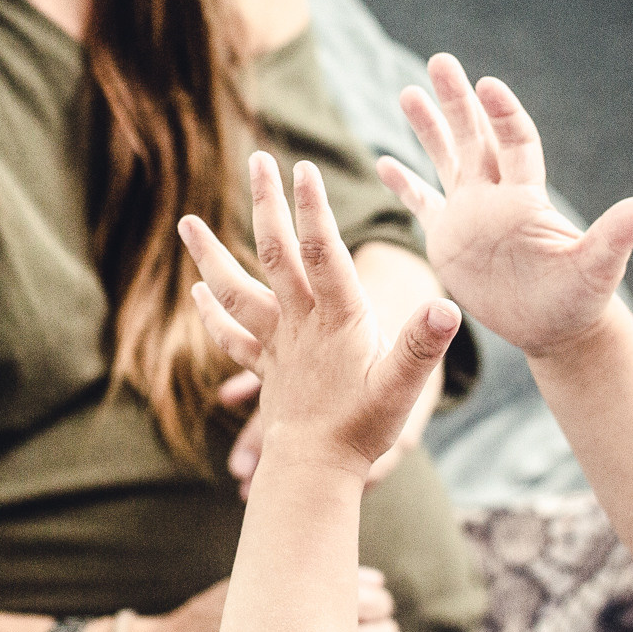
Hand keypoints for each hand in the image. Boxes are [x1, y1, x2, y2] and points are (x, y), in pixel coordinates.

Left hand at [179, 152, 460, 481]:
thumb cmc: (364, 428)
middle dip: (267, 204)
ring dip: (211, 254)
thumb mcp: (405, 384)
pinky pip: (232, 335)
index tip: (303, 167)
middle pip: (275, 253)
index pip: (321, 251)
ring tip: (187, 222)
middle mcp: (300, 322)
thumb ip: (423, 343)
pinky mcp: (264, 366)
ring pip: (237, 290)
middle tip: (257, 159)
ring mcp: (276, 343)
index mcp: (338, 317)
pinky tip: (198, 289)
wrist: (316, 471)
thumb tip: (446, 306)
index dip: (312, 209)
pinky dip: (212, 312)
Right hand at [374, 54, 632, 358]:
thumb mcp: (596, 268)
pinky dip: (404, 184)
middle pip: (473, 137)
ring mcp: (469, 215)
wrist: (555, 329)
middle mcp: (495, 197)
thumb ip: (613, 236)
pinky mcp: (448, 241)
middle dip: (457, 100)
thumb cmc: (580, 300)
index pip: (513, 142)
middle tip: (440, 60)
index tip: (487, 85)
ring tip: (408, 91)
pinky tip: (385, 161)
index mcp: (525, 197)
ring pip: (445, 160)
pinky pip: (422, 205)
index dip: (502, 114)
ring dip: (428, 127)